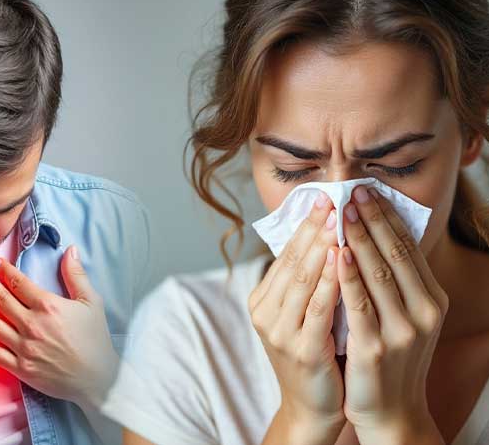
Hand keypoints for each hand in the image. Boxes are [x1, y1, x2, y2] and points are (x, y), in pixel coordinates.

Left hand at [0, 245, 118, 408]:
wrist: (97, 379)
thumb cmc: (95, 339)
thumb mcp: (92, 302)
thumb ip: (76, 275)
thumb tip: (71, 250)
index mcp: (48, 307)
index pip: (19, 284)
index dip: (5, 271)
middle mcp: (32, 325)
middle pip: (0, 299)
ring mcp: (23, 348)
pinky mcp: (20, 368)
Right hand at [249, 192, 345, 442]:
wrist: (311, 405)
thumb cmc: (314, 354)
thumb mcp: (301, 314)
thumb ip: (306, 282)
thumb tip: (324, 237)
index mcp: (262, 301)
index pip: (285, 256)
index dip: (305, 227)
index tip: (323, 200)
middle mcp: (265, 313)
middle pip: (292, 262)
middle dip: (313, 229)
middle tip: (331, 200)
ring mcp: (280, 332)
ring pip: (302, 280)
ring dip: (321, 247)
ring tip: (337, 221)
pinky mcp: (300, 349)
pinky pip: (317, 308)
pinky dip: (329, 281)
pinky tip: (342, 259)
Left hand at [337, 186, 446, 444]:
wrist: (390, 410)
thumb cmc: (390, 356)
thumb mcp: (403, 315)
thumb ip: (393, 281)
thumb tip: (374, 234)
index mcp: (431, 299)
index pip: (407, 248)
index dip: (386, 218)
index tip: (366, 192)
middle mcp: (423, 311)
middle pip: (395, 255)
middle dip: (372, 220)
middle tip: (352, 192)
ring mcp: (402, 330)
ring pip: (378, 274)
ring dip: (359, 240)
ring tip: (341, 213)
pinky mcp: (375, 347)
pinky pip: (360, 304)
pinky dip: (349, 277)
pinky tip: (338, 254)